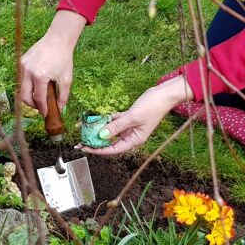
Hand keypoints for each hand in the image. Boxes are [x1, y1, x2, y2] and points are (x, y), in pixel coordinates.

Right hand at [21, 10, 85, 115]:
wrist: (58, 39)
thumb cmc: (64, 59)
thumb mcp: (66, 79)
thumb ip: (63, 96)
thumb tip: (60, 109)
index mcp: (39, 76)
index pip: (38, 98)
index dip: (42, 108)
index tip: (45, 114)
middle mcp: (28, 71)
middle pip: (24, 96)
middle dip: (32, 104)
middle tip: (40, 107)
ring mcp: (23, 65)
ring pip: (22, 87)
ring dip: (29, 95)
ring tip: (40, 96)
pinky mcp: (22, 61)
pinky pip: (22, 78)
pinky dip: (28, 84)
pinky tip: (37, 85)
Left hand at [76, 75, 193, 154]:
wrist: (163, 94)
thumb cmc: (152, 107)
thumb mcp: (132, 117)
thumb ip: (116, 127)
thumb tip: (101, 136)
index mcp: (134, 140)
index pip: (113, 149)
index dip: (98, 150)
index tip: (86, 148)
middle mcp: (131, 135)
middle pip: (110, 142)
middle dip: (95, 141)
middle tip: (80, 142)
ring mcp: (129, 126)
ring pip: (110, 130)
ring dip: (98, 129)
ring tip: (84, 129)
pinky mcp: (129, 117)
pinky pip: (114, 120)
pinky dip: (106, 120)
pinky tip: (95, 118)